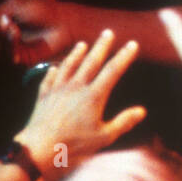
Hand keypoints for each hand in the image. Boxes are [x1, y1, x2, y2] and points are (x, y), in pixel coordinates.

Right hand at [0, 0, 75, 64]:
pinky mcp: (23, 60)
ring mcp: (12, 50)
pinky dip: (9, 43)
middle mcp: (3, 40)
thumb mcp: (13, 6)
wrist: (64, 22)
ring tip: (11, 24)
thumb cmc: (42, 10)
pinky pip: (8, 57)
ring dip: (0, 37)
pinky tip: (16, 31)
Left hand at [15, 30, 145, 180]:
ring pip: (69, 65)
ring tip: (82, 44)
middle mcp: (76, 87)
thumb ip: (124, 122)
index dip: (124, 56)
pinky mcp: (44, 96)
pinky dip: (54, 70)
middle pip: (91, 61)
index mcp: (94, 96)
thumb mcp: (105, 137)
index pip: (113, 71)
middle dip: (102, 46)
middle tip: (108, 32)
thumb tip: (142, 111)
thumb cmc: (74, 144)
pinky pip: (49, 78)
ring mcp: (58, 90)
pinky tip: (55, 67)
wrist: (39, 148)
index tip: (132, 45)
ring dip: (76, 53)